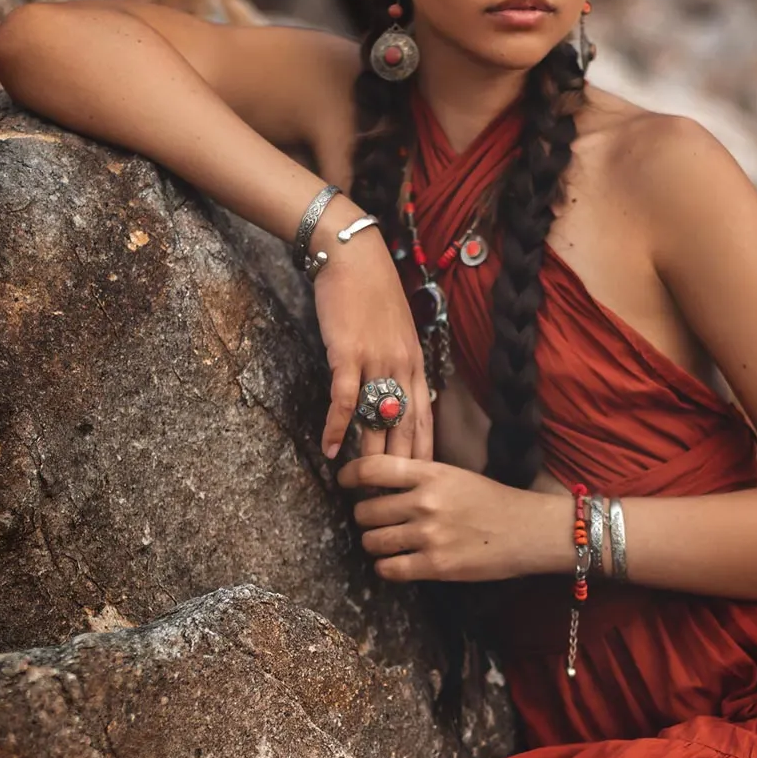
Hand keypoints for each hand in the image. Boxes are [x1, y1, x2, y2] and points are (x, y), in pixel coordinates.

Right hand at [309, 205, 432, 464]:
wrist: (354, 256)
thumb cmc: (372, 293)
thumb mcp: (397, 332)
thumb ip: (398, 364)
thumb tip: (394, 395)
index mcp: (416, 364)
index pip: (425, 421)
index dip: (423, 455)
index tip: (421, 485)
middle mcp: (402, 368)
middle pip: (406, 429)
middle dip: (402, 468)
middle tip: (395, 500)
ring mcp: (377, 362)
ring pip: (379, 421)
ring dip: (370, 457)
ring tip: (362, 488)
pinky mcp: (349, 354)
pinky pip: (346, 400)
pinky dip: (338, 428)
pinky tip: (330, 450)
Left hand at [336, 453, 568, 581]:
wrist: (528, 530)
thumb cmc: (492, 501)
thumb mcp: (455, 476)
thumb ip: (418, 477)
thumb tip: (377, 483)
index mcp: (430, 473)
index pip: (371, 468)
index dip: (349, 475)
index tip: (344, 482)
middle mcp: (425, 502)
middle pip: (364, 511)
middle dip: (365, 518)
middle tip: (376, 521)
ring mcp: (429, 535)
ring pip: (372, 541)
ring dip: (375, 544)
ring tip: (387, 543)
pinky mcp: (436, 566)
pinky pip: (388, 569)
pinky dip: (386, 567)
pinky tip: (397, 562)